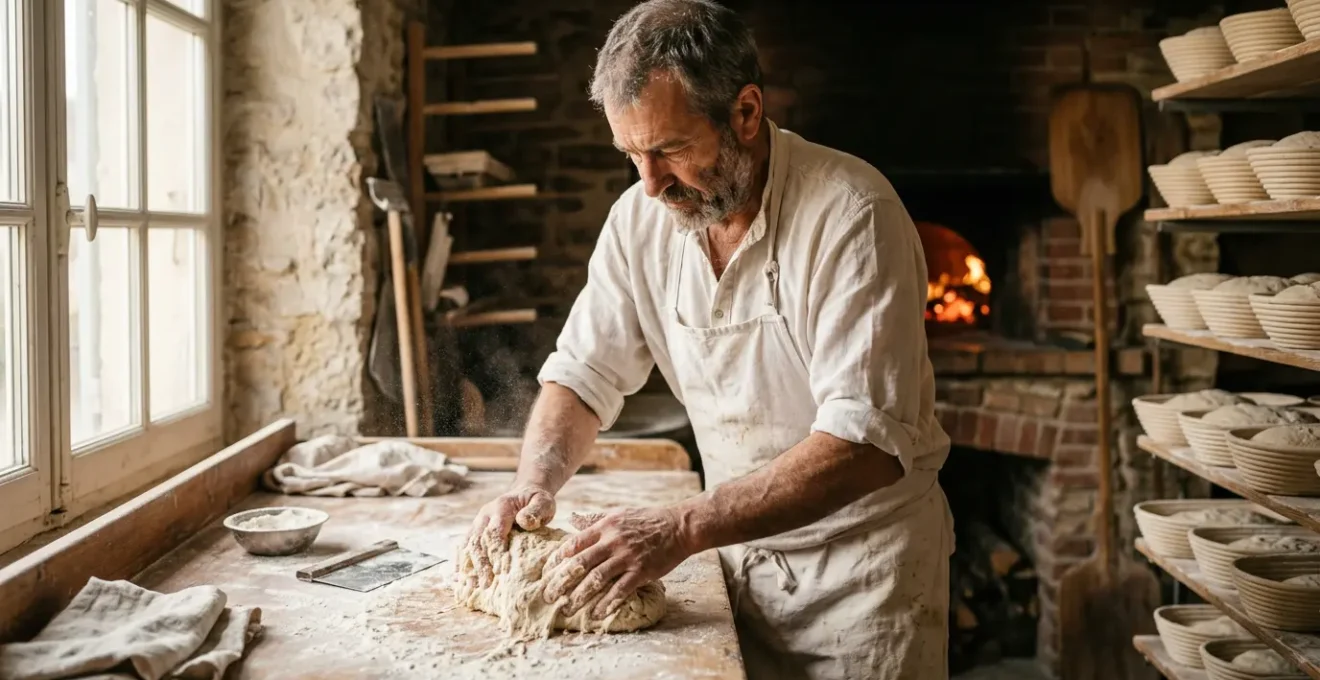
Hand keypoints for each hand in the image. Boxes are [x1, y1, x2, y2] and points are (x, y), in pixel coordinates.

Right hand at [462, 485, 556, 586]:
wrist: (525, 493)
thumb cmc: (537, 501)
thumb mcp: (544, 502)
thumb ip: (535, 511)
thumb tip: (523, 522)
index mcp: (501, 507)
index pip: (494, 532)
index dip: (495, 552)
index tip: (498, 571)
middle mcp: (485, 515)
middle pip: (478, 540)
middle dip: (480, 564)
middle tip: (484, 584)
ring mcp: (478, 522)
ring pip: (468, 545)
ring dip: (469, 565)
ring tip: (470, 585)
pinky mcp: (476, 530)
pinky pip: (465, 546)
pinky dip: (462, 562)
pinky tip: (460, 578)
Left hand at [540, 506, 693, 618]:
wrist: (679, 526)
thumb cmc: (648, 520)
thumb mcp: (619, 514)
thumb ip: (595, 520)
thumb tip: (572, 519)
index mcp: (605, 527)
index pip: (574, 544)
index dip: (558, 559)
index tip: (547, 573)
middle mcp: (613, 541)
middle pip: (580, 564)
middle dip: (562, 582)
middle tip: (549, 596)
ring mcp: (627, 557)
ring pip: (597, 579)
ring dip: (580, 596)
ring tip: (568, 609)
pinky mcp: (642, 571)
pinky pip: (620, 590)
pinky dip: (607, 603)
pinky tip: (597, 614)